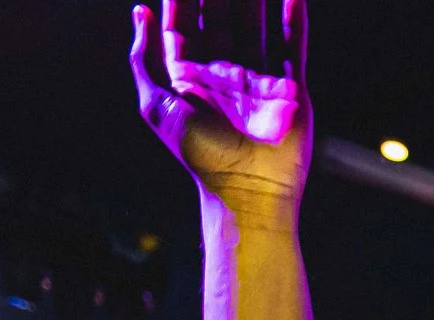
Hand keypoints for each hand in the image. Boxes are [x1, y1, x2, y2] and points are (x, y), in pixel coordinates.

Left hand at [130, 0, 310, 203]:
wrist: (248, 188)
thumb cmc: (199, 154)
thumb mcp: (156, 105)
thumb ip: (143, 58)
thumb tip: (139, 12)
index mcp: (190, 77)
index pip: (183, 24)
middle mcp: (224, 74)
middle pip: (221, 18)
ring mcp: (259, 80)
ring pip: (257, 25)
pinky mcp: (290, 88)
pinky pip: (293, 46)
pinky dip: (295, 20)